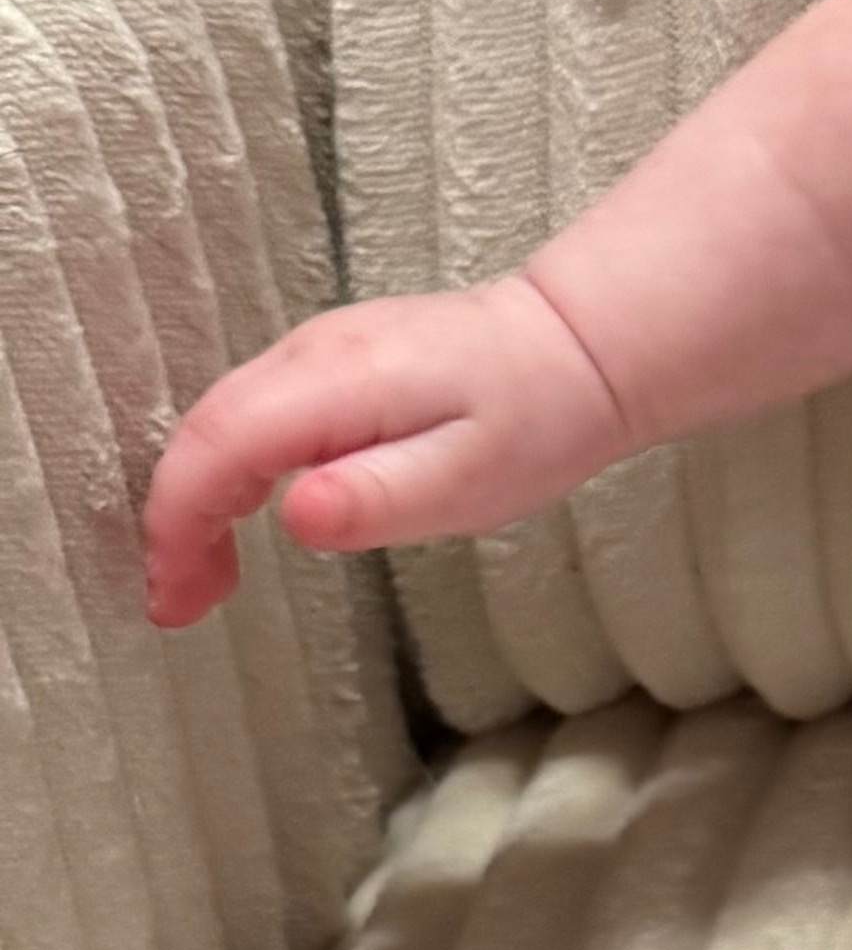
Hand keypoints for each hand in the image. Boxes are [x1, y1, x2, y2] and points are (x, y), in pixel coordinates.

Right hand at [141, 273, 627, 630]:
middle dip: (175, 523)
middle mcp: (312, 351)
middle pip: (202, 433)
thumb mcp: (470, 477)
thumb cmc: (536, 418)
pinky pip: (250, 412)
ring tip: (206, 579)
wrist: (579, 345)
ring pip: (219, 421)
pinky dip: (227, 470)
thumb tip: (294, 515)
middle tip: (181, 604)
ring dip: (196, 500)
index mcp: (339, 379)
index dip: (178, 524)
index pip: (217, 447)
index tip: (175, 596)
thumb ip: (378, 498)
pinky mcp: (329, 361)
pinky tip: (242, 520)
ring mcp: (317, 349)